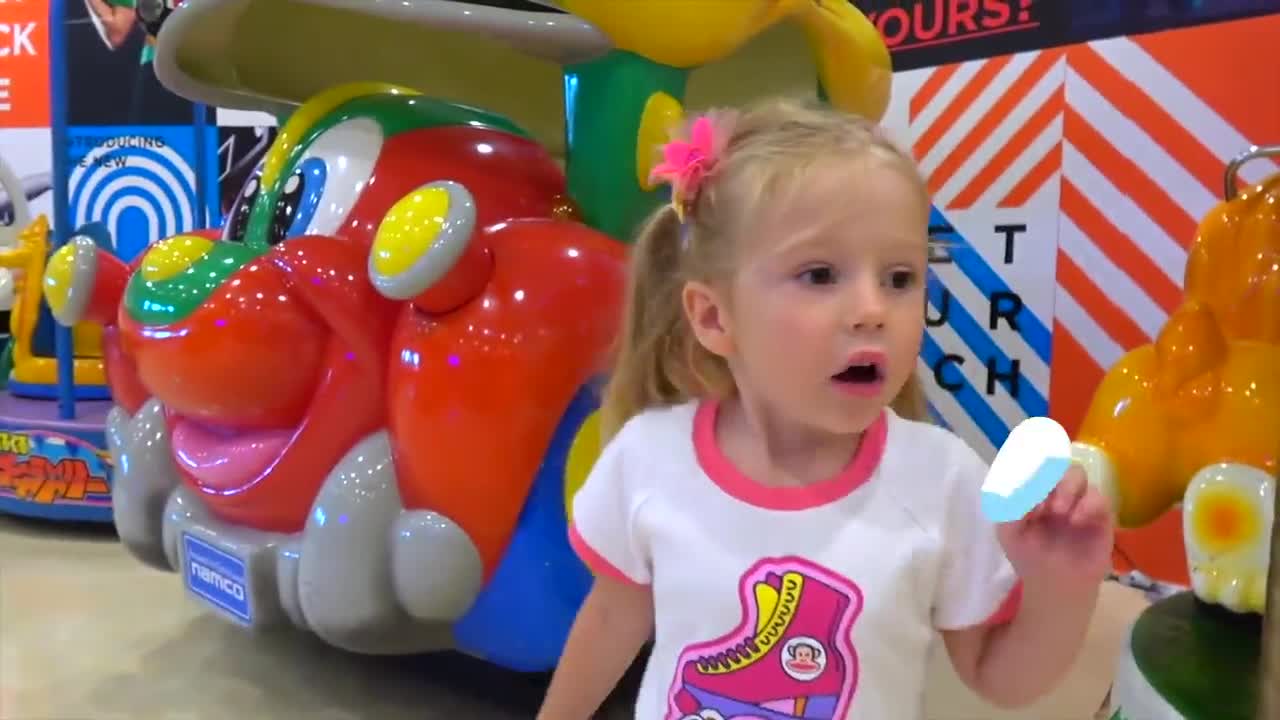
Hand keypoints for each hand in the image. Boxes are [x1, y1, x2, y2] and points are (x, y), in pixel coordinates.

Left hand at [995, 465, 1113, 594]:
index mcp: (1032, 489)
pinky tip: (1076, 520)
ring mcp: (1078, 500)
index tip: (1022, 479)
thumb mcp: (1008, 531)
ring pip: (1077, 473)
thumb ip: (1007, 506)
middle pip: (1054, 462)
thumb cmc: (1029, 555)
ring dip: (1065, 487)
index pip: (1031, 463)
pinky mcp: (1100, 515)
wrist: (1054, 585)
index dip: (1026, 465)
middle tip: (1039, 499)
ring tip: (1057, 511)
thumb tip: (1019, 485)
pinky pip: (1099, 497)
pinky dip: (1087, 504)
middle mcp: (1055, 490)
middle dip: (1045, 474)